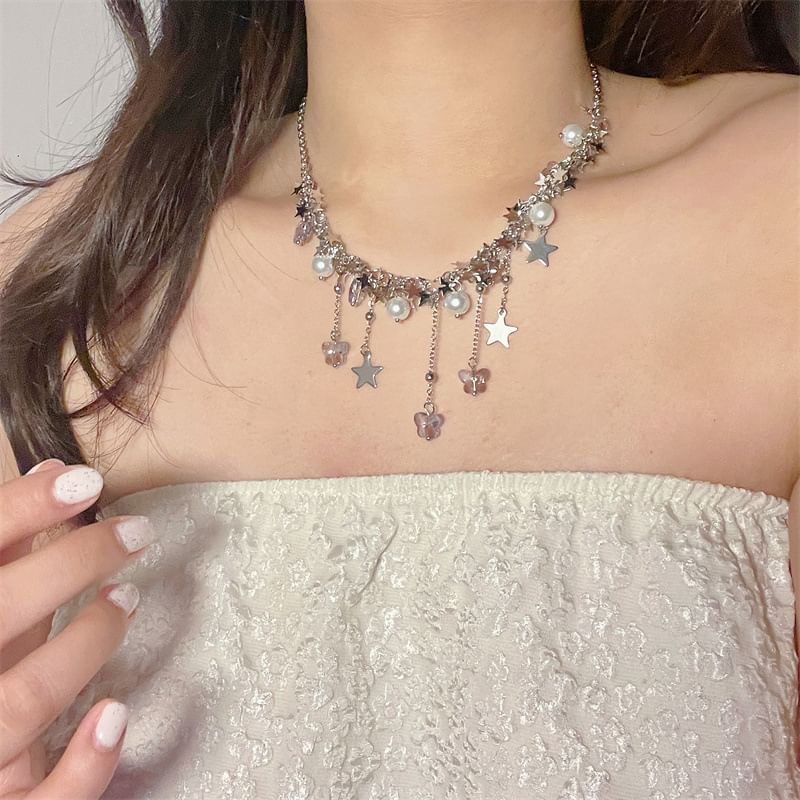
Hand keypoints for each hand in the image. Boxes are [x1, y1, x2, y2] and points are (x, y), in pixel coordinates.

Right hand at [0, 458, 156, 797]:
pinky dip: (82, 765)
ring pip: (24, 699)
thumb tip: (54, 473)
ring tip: (126, 599)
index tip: (82, 479)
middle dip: (70, 563)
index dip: (17, 511)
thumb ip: (9, 558)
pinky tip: (115, 715)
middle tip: (136, 532)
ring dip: (86, 643)